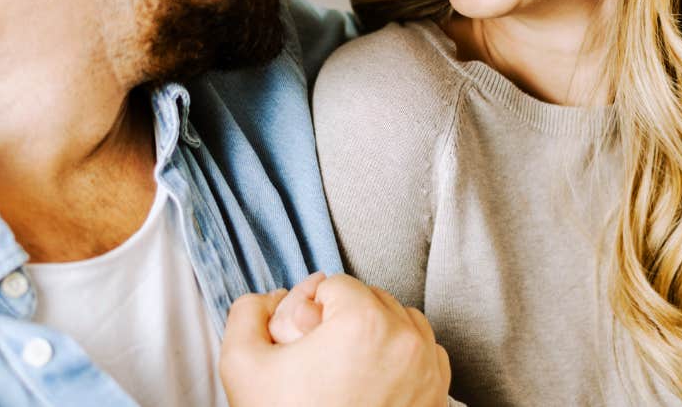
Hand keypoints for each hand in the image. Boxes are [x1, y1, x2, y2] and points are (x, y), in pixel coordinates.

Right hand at [221, 274, 450, 406]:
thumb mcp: (243, 365)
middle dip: (345, 319)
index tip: (303, 340)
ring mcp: (428, 370)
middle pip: (372, 299)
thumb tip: (271, 299)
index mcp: (364, 322)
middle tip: (321, 357)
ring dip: (377, 334)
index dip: (310, 309)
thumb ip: (247, 313)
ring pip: (403, 323)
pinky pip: (425, 355)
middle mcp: (406, 341)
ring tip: (346, 368)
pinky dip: (402, 358)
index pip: (335, 285)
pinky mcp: (438, 396)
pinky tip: (373, 381)